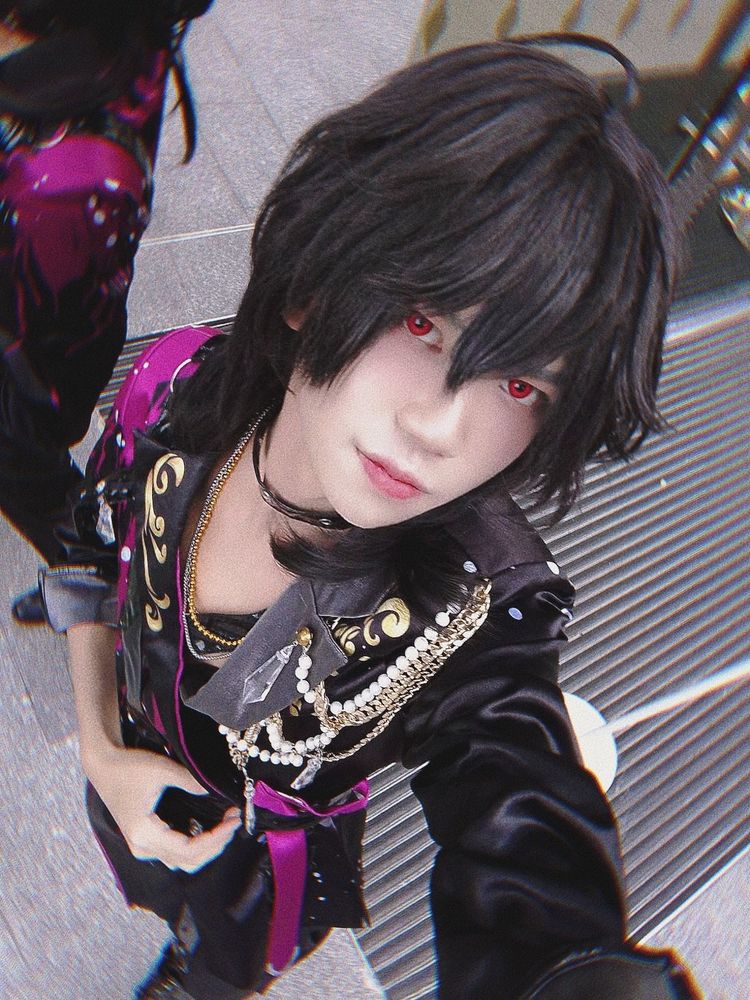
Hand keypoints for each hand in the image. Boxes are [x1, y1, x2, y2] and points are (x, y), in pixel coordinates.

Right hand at [87, 744, 240, 871]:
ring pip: (181, 861)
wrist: (104, 765)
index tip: (233, 821)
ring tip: (225, 826)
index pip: (189, 849)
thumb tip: (214, 790)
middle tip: (233, 821)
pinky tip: (208, 828)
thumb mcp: (162, 770)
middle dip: (215, 844)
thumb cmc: (128, 767)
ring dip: (206, 848)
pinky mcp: (145, 840)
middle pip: (187, 861)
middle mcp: (143, 847)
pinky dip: (195, 845)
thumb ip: (190, 781)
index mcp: (145, 834)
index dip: (215, 838)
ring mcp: (142, 846)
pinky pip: (174, 852)